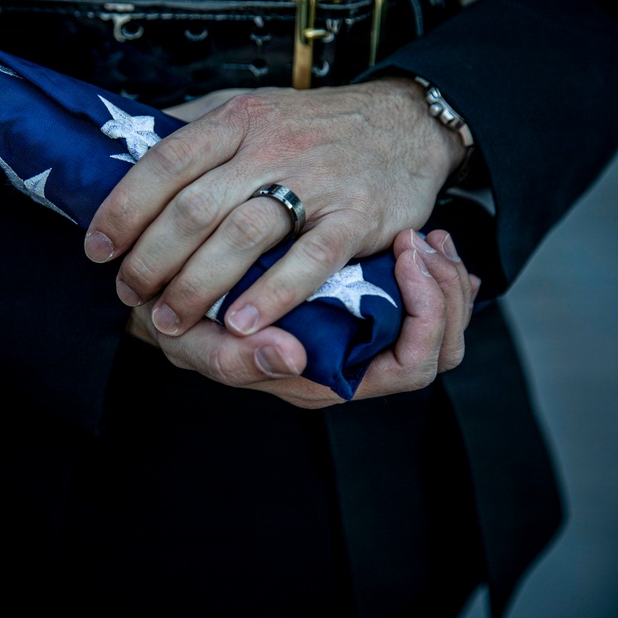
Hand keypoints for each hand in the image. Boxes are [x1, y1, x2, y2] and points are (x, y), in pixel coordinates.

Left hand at [87, 78, 466, 339]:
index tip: (97, 248)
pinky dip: (271, 296)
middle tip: (130, 293)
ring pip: (242, 237)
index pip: (164, 164)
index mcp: (237, 120)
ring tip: (170, 318)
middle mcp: (270, 147)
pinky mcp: (355, 217)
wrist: (406, 123)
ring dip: (197, 285)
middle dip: (151, 259)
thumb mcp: (251, 107)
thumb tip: (127, 145)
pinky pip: (308, 261)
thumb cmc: (315, 126)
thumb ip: (195, 126)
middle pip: (194, 208)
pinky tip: (241, 324)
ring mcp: (315, 182)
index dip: (123, 210)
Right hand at [124, 228, 480, 408]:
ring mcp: (358, 337)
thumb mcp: (193, 346)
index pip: (411, 365)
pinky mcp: (356, 305)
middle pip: (440, 346)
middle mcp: (351, 365)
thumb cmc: (183, 325)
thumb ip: (234, 360)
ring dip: (443, 276)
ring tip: (428, 237)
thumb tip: (291, 357)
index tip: (404, 257)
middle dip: (447, 289)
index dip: (426, 316)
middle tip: (428, 240)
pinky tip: (418, 241)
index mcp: (325, 381)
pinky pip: (415, 299)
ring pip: (439, 324)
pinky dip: (427, 270)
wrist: (169, 296)